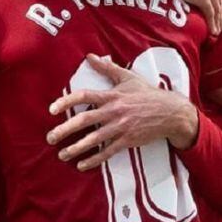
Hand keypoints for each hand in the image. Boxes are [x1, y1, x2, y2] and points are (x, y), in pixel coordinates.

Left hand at [46, 54, 197, 170]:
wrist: (170, 112)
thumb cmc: (147, 93)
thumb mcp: (128, 78)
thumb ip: (107, 68)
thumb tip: (90, 56)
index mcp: (112, 96)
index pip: (84, 96)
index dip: (67, 101)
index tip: (52, 109)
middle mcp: (114, 112)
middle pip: (85, 120)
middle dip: (66, 129)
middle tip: (50, 137)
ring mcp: (121, 127)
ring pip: (94, 139)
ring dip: (76, 148)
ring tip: (62, 154)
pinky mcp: (128, 141)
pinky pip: (108, 152)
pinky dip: (94, 160)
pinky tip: (82, 165)